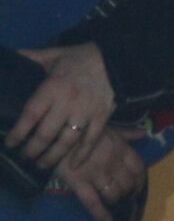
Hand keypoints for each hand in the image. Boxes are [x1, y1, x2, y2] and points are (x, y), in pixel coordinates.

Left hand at [6, 44, 113, 177]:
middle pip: (45, 134)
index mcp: (52, 88)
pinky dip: (82, 155)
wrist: (117, 57)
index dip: (18, 133)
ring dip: (51, 157)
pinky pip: (90, 140)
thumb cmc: (80, 58)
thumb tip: (8, 55)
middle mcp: (67, 102)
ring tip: (41, 164)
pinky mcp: (102, 117)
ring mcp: (86, 112)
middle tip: (24, 156)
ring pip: (65, 142)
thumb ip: (30, 56)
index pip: (30, 115)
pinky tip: (73, 166)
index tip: (10, 144)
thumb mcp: (54, 54)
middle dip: (31, 150)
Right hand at [45, 125, 145, 220]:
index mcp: (121, 148)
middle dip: (127, 192)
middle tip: (122, 195)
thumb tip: (144, 134)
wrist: (57, 133)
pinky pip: (93, 202)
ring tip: (112, 201)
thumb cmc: (85, 130)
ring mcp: (96, 173)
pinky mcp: (79, 183)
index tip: (138, 186)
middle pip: (128, 183)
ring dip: (115, 200)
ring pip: (114, 194)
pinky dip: (101, 214)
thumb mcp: (109, 127)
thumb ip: (127, 133)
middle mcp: (112, 162)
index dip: (140, 180)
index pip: (139, 168)